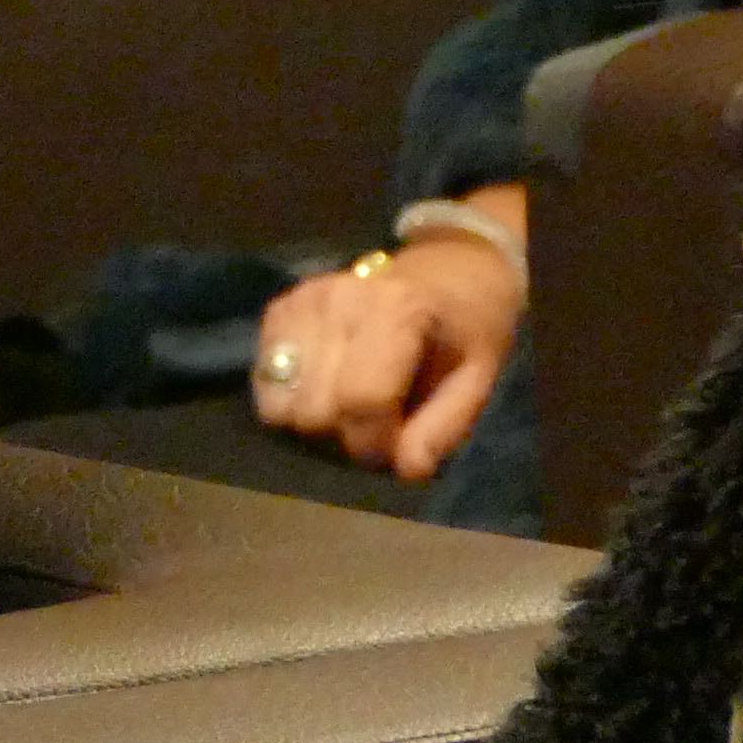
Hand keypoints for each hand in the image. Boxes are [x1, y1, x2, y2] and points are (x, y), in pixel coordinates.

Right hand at [248, 200, 528, 482]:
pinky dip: (291, 397)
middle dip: (342, 437)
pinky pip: (264, 380)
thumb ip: (445, 427)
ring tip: (346, 409)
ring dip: (312, 421)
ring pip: (277, 403)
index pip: (361, 400)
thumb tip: (406, 470)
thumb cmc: (468, 330)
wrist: (447, 272)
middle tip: (373, 428)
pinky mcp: (279, 309)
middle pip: (312, 410)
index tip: (394, 451)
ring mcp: (301, 301)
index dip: (374, 445)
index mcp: (395, 311)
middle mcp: (338, 300)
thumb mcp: (478, 379)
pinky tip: (324, 386)